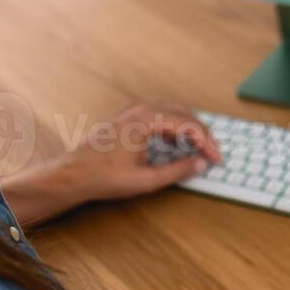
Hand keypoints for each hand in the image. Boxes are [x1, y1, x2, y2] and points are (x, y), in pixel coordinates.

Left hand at [64, 102, 221, 203]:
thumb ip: (178, 170)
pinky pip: (156, 113)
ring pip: (170, 110)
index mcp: (146, 120)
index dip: (206, 142)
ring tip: (197, 147)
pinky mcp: (125, 117)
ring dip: (187, 127)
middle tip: (212, 151)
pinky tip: (173, 142)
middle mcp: (140, 109)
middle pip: (182, 112)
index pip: (187, 125)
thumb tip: (200, 164)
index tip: (216, 158)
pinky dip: (171, 125)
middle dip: (201, 132)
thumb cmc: (105, 177)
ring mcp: (131, 111)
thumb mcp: (147, 180)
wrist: (73, 174)